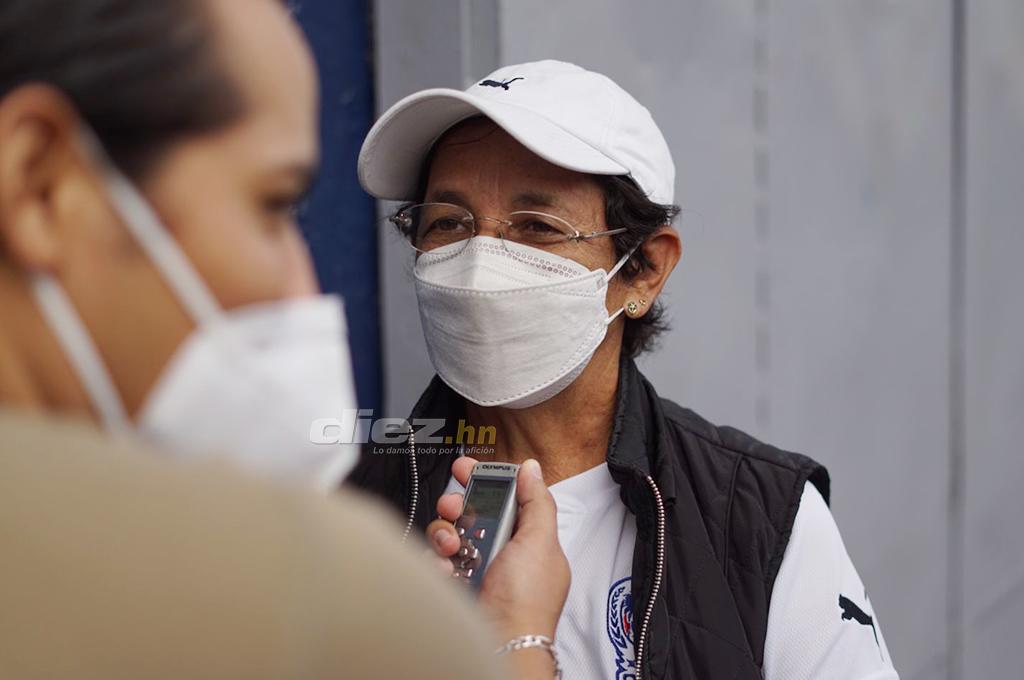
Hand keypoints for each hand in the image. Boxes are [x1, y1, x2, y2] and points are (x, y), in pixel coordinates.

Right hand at [426, 457, 569, 642]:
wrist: (503, 641)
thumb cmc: (527, 600)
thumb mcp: (540, 542)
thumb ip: (536, 502)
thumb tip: (530, 469)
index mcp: (526, 538)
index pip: (504, 497)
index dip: (484, 480)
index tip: (465, 468)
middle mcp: (500, 551)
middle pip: (469, 512)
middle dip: (456, 506)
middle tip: (452, 508)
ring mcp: (475, 568)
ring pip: (449, 534)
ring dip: (444, 535)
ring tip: (452, 548)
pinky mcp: (455, 584)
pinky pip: (436, 561)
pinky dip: (437, 563)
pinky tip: (448, 570)